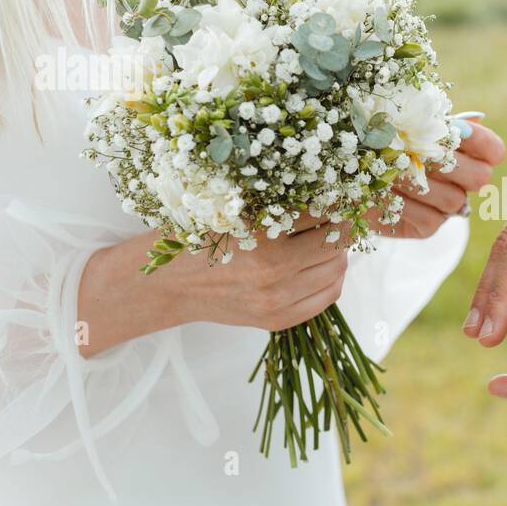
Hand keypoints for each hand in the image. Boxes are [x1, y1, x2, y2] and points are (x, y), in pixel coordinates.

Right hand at [78, 215, 348, 356]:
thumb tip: (322, 186)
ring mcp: (276, 300)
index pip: (320, 213)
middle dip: (340, 225)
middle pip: (335, 243)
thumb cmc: (194, 238)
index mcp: (259, 237)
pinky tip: (322, 264)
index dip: (334, 199)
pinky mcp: (278, 319)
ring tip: (327, 238)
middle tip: (336, 213)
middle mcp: (272, 272)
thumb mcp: (229, 208)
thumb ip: (272, 201)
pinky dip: (333, 278)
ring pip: (336, 270)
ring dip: (338, 251)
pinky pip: (328, 296)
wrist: (166, 285)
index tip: (339, 191)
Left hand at [376, 119, 505, 239]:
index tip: (458, 129)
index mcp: (465, 152)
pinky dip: (404, 203)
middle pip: (480, 177)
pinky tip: (382, 191)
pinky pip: (428, 218)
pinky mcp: (427, 228)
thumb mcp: (403, 122)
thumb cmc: (380, 139)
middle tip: (420, 151)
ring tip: (390, 168)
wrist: (346, 174)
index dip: (481, 141)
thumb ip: (434, 120)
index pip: (493, 150)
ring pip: (452, 199)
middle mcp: (461, 183)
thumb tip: (473, 119)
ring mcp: (446, 207)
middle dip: (450, 163)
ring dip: (419, 183)